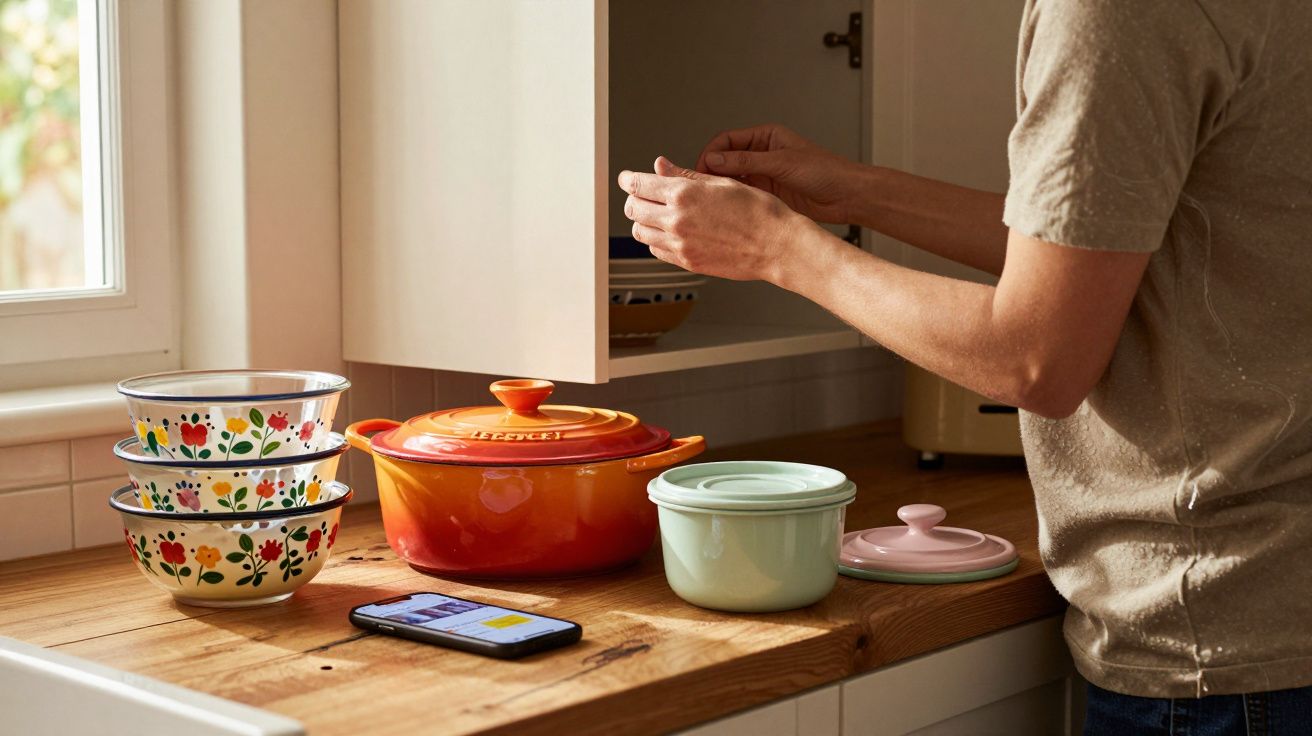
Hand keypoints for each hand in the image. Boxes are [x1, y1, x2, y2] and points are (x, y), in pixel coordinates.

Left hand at [618, 156, 818, 282]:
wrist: (777, 245)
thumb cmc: (758, 211)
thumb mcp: (721, 182)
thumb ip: (685, 175)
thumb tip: (660, 166)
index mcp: (684, 195)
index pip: (638, 185)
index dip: (628, 179)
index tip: (627, 178)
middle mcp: (677, 221)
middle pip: (633, 209)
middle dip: (633, 199)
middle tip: (641, 195)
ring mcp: (680, 245)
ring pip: (641, 233)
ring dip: (642, 222)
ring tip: (655, 215)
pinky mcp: (687, 262)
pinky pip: (657, 251)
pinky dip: (655, 241)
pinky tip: (668, 233)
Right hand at [695, 124, 859, 224]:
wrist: (847, 196)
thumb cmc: (826, 171)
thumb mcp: (782, 163)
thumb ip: (746, 162)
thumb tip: (715, 159)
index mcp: (766, 137)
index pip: (727, 140)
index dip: (711, 153)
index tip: (701, 168)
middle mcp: (763, 154)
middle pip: (726, 160)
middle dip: (711, 171)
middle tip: (701, 186)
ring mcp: (764, 175)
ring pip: (732, 179)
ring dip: (721, 187)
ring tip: (712, 198)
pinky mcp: (768, 194)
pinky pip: (743, 195)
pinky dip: (733, 199)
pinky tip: (727, 206)